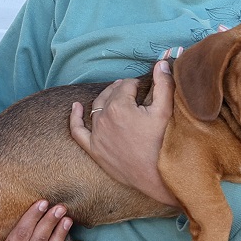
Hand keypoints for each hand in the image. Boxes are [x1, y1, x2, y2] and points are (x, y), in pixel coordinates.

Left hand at [69, 58, 177, 205]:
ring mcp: (96, 135)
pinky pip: (77, 131)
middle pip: (111, 94)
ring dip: (105, 99)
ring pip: (96, 108)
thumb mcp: (165, 111)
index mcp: (119, 106)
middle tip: (134, 92)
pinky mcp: (94, 150)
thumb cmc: (164, 143)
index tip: (146, 91)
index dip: (138, 85)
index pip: (126, 85)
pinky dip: (75, 117)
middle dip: (122, 90)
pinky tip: (75, 107)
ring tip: (115, 95)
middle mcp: (103, 118)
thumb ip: (163, 84)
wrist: (158, 177)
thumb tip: (161, 62)